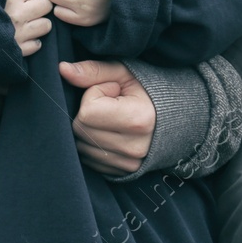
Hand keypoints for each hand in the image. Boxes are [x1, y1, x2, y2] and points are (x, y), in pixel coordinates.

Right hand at [4, 0, 52, 55]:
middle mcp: (18, 13)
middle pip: (46, 4)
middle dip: (39, 5)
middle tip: (28, 8)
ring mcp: (19, 33)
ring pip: (46, 25)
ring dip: (39, 24)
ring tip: (27, 23)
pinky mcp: (18, 51)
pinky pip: (37, 44)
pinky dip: (31, 42)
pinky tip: (21, 38)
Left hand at [59, 60, 152, 175]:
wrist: (178, 117)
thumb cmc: (149, 89)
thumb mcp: (125, 72)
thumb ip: (94, 70)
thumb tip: (62, 69)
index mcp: (138, 120)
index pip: (88, 111)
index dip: (95, 93)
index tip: (114, 90)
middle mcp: (133, 147)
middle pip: (81, 129)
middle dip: (88, 111)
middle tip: (111, 102)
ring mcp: (128, 163)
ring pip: (81, 145)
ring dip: (88, 128)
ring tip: (111, 117)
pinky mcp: (122, 173)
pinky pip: (88, 159)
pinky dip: (92, 143)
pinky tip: (109, 132)